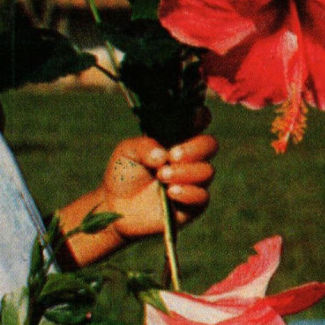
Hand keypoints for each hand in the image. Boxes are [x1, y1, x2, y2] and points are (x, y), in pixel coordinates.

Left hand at [54, 131, 217, 266]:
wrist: (115, 207)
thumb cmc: (123, 173)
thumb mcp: (127, 152)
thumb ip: (144, 146)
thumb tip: (164, 154)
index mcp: (176, 139)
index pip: (199, 122)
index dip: (200, 116)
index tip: (193, 118)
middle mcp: (189, 159)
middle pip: (210, 145)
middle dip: (194, 149)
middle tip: (172, 156)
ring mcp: (192, 181)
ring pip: (208, 171)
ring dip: (186, 172)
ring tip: (162, 176)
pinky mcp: (191, 206)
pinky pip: (202, 197)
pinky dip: (189, 193)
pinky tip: (171, 192)